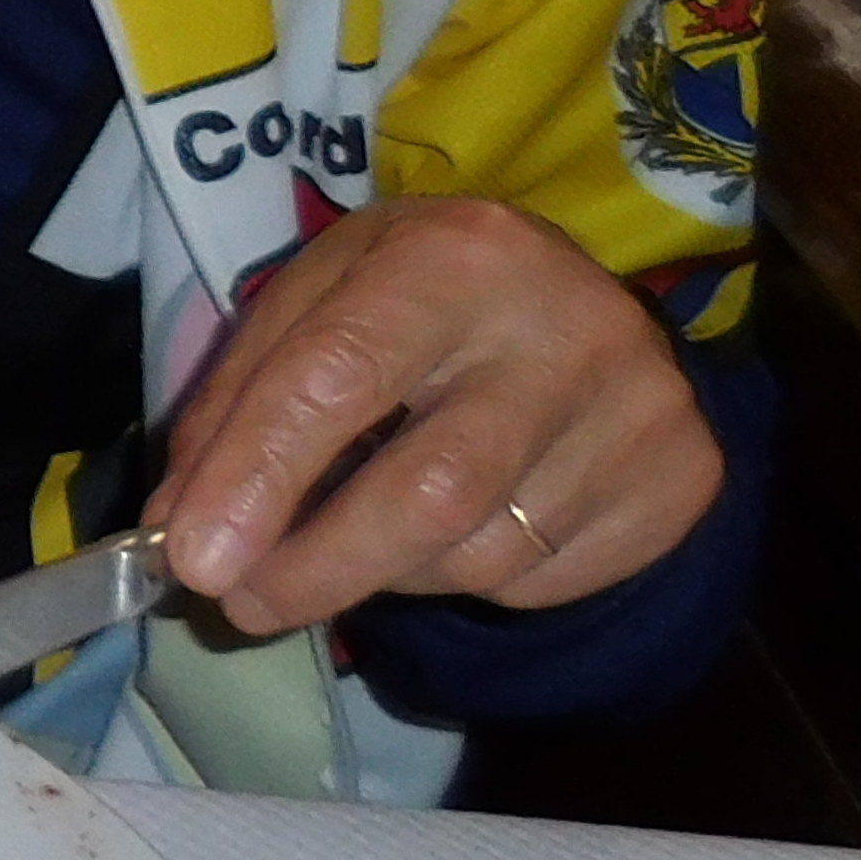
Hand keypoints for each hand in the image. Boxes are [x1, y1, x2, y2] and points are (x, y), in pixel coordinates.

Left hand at [144, 193, 722, 636]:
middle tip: (243, 604)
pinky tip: (458, 528)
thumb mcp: (313, 306)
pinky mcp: (683, 478)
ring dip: (387, 573)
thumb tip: (177, 530)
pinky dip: (470, 580)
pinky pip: (544, 579)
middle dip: (317, 566)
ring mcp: (642, 407)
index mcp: (453, 255)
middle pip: (429, 489)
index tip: (195, 561)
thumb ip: (236, 407)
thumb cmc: (414, 302)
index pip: (339, 377)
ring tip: (358, 540)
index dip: (259, 476)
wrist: (577, 304)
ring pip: (482, 552)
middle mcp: (566, 324)